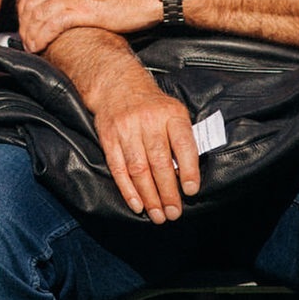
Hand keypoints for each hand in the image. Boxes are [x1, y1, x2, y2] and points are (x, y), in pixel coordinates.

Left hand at [18, 0, 161, 53]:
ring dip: (30, 32)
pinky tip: (39, 47)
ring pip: (39, 13)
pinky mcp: (84, 9)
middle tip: (24, 39)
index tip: (26, 21)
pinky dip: (41, 36)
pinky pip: (51, 23)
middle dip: (24, 22)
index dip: (25, 5)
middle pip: (32, 0)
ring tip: (30, 47)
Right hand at [92, 82, 199, 223]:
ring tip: (158, 215)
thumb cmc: (152, 105)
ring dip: (149, 196)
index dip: (188, 169)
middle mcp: (148, 120)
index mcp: (171, 114)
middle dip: (168, 192)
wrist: (117, 84)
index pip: (183, 144)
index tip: (190, 190)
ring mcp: (126, 129)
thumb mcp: (174, 112)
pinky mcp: (108, 137)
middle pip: (159, 162)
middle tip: (174, 213)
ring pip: (139, 169)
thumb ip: (182, 139)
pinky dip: (128, 189)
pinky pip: (118, 168)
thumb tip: (187, 176)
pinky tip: (137, 204)